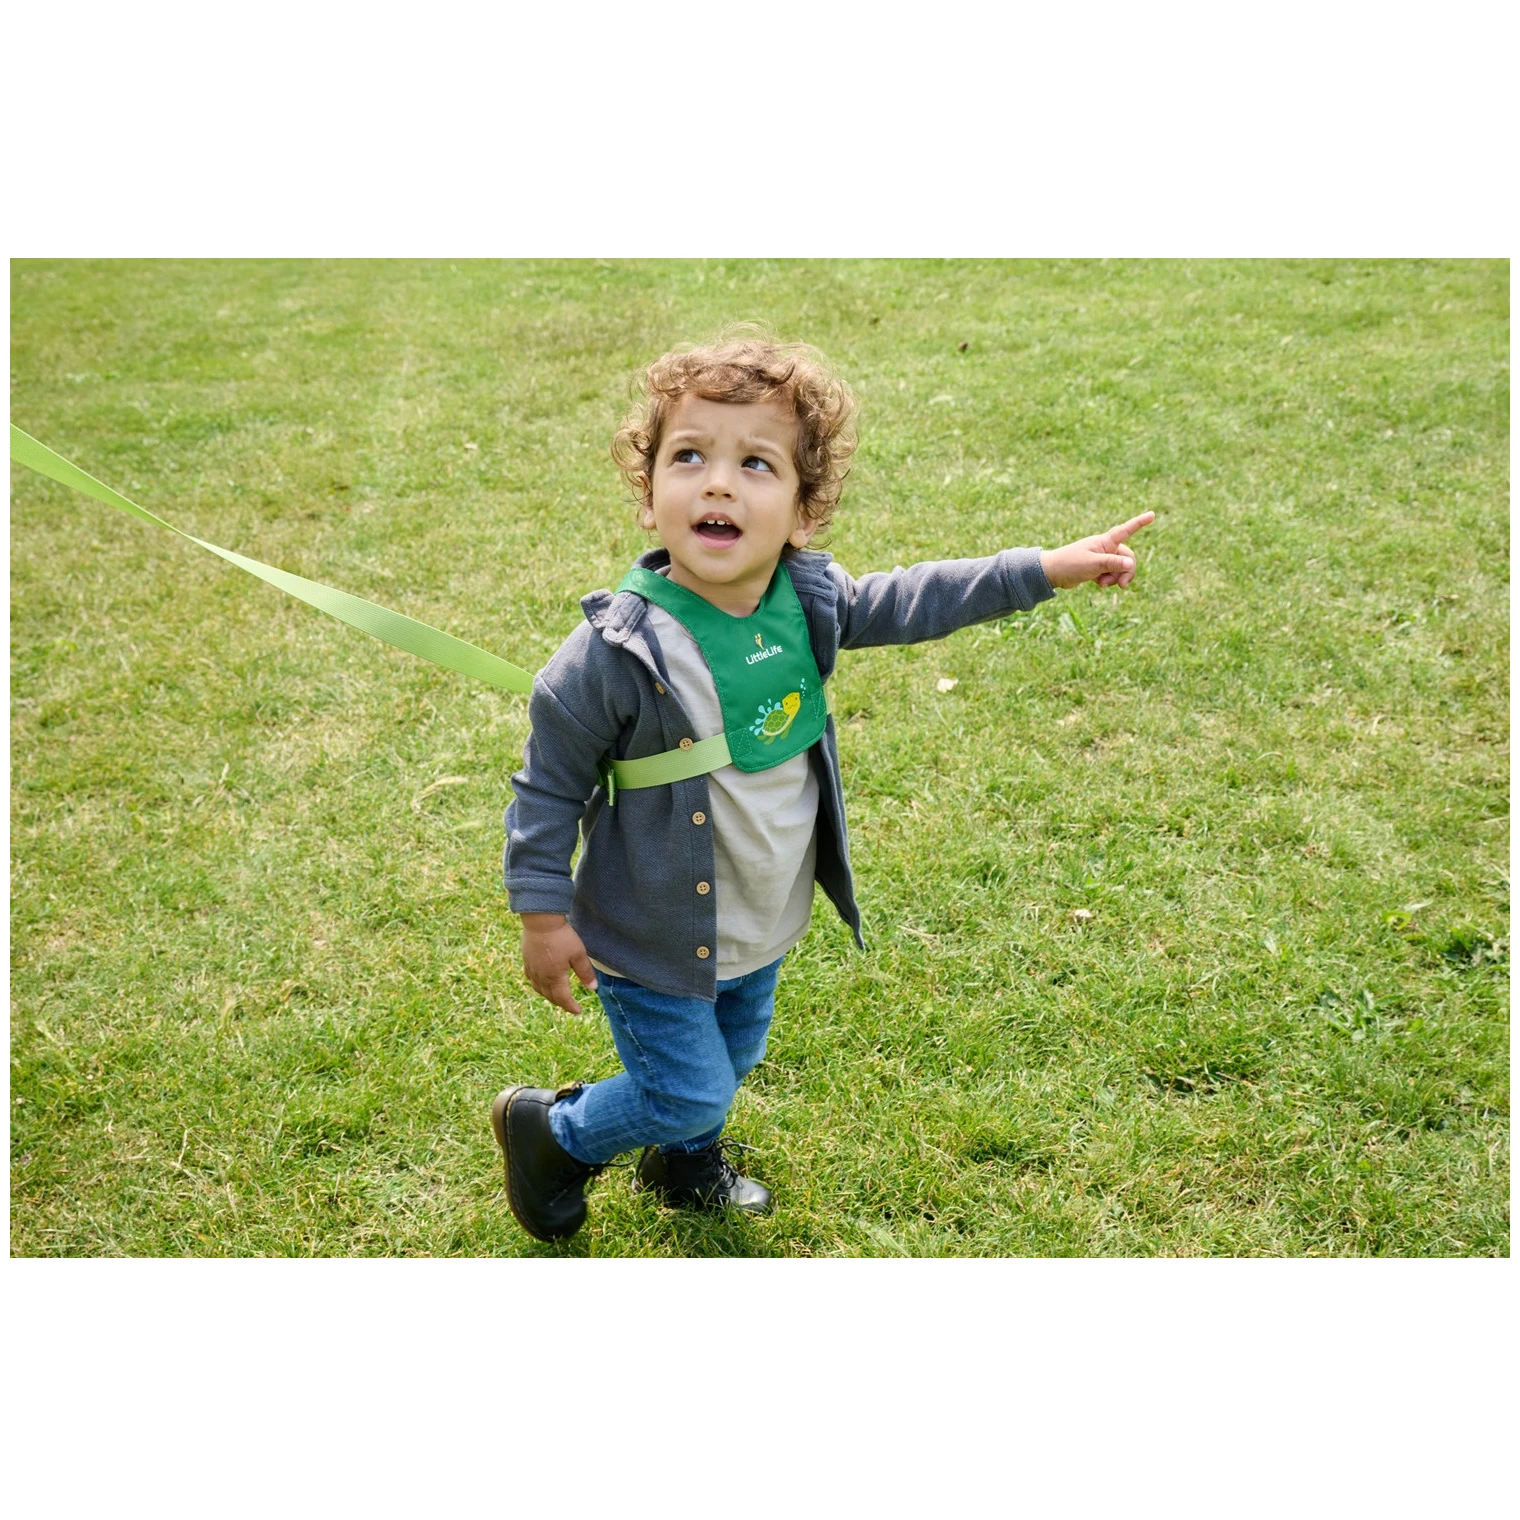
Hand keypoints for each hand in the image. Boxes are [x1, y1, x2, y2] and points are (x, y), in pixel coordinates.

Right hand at [519, 913, 597, 1015]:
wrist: (541, 921)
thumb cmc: (562, 937)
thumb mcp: (578, 954)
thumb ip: (585, 972)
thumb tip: (593, 988)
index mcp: (555, 977)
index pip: (563, 999)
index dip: (571, 1007)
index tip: (578, 1011)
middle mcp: (541, 977)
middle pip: (550, 996)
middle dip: (561, 1003)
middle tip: (570, 1005)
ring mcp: (532, 969)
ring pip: (539, 990)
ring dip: (549, 996)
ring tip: (557, 996)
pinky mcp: (527, 961)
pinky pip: (531, 979)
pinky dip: (538, 986)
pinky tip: (542, 982)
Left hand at [1040, 512, 1155, 589]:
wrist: (1052, 573)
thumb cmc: (1070, 564)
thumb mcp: (1093, 565)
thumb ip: (1112, 564)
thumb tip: (1130, 564)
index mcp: (1105, 541)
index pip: (1126, 530)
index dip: (1139, 523)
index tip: (1152, 514)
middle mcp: (1106, 547)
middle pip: (1127, 558)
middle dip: (1127, 572)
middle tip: (1123, 586)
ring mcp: (1102, 558)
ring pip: (1120, 568)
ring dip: (1116, 578)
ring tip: (1102, 584)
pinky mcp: (1098, 568)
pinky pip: (1112, 574)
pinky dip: (1108, 581)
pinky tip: (1098, 583)